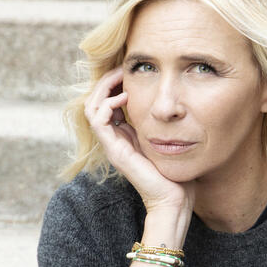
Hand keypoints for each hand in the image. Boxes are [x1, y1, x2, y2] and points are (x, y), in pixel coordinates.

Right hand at [83, 66, 194, 213]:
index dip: (114, 84)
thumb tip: (170, 102)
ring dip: (104, 88)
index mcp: (124, 135)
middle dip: (106, 81)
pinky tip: (126, 98)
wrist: (174, 198)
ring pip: (91, 108)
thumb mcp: (167, 138)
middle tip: (123, 68)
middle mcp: (114, 139)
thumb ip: (161, 123)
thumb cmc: (175, 171)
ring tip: (122, 77)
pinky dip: (107, 104)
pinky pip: (98, 121)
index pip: (106, 103)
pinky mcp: (115, 151)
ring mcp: (112, 145)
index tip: (129, 70)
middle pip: (94, 102)